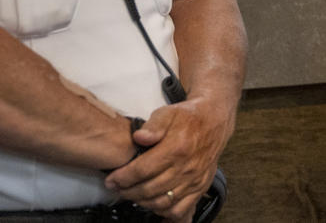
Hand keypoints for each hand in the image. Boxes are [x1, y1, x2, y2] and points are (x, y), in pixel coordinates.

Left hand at [104, 96, 233, 220]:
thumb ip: (153, 125)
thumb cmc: (188, 117)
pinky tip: (153, 204)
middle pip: (149, 189)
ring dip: (142, 202)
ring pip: (162, 201)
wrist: (214, 121)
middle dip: (128, 191)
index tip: (111, 180)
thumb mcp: (168, 112)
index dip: (123, 177)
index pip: (143, 169)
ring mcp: (194, 180)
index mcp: (176, 148)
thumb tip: (139, 137)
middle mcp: (186, 167)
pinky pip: (180, 209)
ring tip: (131, 195)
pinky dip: (163, 211)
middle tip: (117, 188)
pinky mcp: (199, 187)